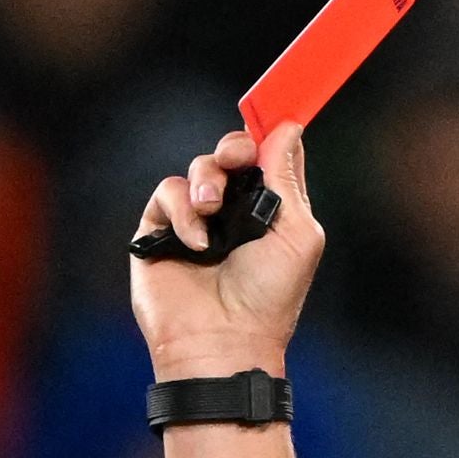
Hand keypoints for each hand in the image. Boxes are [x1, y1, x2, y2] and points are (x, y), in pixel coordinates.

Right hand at [130, 123, 322, 383]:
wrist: (224, 342)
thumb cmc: (269, 299)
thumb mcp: (297, 234)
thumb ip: (287, 178)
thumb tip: (286, 126)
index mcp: (271, 211)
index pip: (269, 157)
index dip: (268, 134)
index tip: (270, 115)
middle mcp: (235, 212)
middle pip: (231, 153)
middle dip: (234, 147)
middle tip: (236, 157)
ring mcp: (197, 221)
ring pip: (199, 169)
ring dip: (207, 181)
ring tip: (212, 211)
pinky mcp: (161, 233)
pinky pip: (167, 193)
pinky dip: (182, 210)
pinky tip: (196, 241)